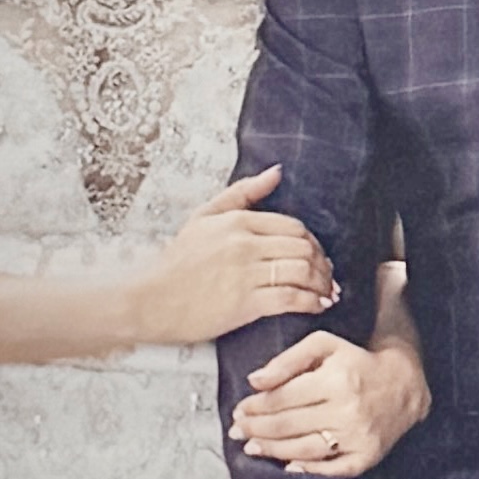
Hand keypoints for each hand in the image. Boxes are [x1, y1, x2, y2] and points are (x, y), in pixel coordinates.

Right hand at [136, 168, 335, 349]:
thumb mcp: (204, 217)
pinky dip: (311, 302)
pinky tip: (317, 306)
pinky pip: (291, 298)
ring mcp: (245, 273)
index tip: (318, 257)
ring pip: (302, 271)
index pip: (293, 226)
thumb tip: (276, 172)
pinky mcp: (244, 303)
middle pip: (303, 248)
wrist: (150, 301)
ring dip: (322, 284)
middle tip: (329, 277)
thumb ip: (242, 193)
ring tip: (327, 293)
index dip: (313, 243)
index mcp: (237, 221)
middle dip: (323, 264)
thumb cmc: (177, 263)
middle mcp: (244, 244)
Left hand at [231, 325, 427, 475]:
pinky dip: (308, 470)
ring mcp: (358, 436)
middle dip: (256, 429)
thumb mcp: (324, 345)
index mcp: (335, 380)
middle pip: (288, 424)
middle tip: (238, 430)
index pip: (282, 398)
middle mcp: (347, 410)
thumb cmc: (357, 361)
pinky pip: (333, 469)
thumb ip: (287, 360)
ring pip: (304, 448)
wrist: (405, 383)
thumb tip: (254, 381)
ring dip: (272, 450)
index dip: (255, 406)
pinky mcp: (367, 455)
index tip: (240, 410)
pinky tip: (288, 466)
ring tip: (252, 448)